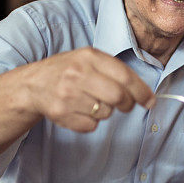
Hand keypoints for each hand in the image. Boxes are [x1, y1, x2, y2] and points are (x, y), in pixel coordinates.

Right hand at [22, 47, 154, 132]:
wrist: (33, 84)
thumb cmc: (68, 71)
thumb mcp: (88, 59)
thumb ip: (114, 70)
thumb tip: (145, 93)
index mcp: (88, 56)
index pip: (124, 76)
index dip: (142, 91)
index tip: (150, 101)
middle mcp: (77, 74)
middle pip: (118, 97)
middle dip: (128, 104)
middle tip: (126, 105)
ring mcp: (67, 94)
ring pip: (105, 113)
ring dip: (105, 111)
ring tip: (91, 102)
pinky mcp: (61, 113)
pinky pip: (91, 126)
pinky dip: (91, 122)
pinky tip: (80, 111)